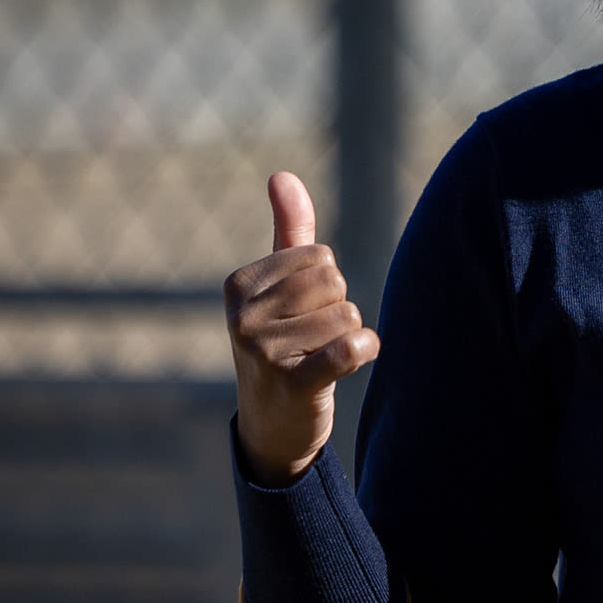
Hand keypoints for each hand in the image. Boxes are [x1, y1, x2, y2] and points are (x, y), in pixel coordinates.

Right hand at [224, 171, 379, 485]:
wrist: (271, 427)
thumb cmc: (281, 348)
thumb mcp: (278, 290)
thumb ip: (287, 232)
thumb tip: (282, 175)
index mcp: (237, 285)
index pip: (318, 256)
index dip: (324, 285)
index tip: (300, 317)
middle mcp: (242, 316)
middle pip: (332, 281)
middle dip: (337, 309)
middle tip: (312, 341)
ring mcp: (262, 350)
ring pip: (346, 314)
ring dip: (347, 337)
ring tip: (319, 359)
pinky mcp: (292, 382)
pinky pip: (350, 347)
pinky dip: (365, 350)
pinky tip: (356, 359)